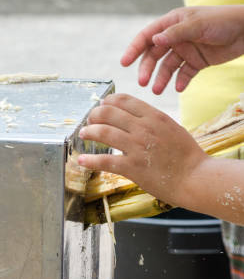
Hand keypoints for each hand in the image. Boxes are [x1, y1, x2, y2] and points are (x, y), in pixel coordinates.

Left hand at [77, 94, 208, 206]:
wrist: (196, 178)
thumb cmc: (186, 154)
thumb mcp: (170, 127)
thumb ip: (150, 119)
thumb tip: (129, 113)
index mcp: (153, 116)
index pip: (122, 100)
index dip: (107, 102)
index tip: (100, 106)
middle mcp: (143, 128)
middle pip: (107, 112)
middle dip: (94, 115)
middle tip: (89, 121)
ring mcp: (136, 147)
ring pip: (103, 132)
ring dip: (88, 132)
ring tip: (84, 134)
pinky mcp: (132, 167)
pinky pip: (105, 161)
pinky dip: (90, 160)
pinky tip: (82, 161)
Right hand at [122, 5, 243, 93]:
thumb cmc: (223, 20)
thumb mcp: (197, 24)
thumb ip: (174, 34)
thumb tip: (153, 41)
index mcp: (171, 23)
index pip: (147, 37)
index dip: (134, 49)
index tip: (124, 63)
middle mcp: (175, 37)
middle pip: (154, 55)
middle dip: (147, 69)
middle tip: (142, 83)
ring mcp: (185, 50)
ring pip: (167, 67)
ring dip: (161, 78)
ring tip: (157, 90)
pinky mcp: (197, 62)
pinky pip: (184, 74)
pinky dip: (180, 81)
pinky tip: (178, 88)